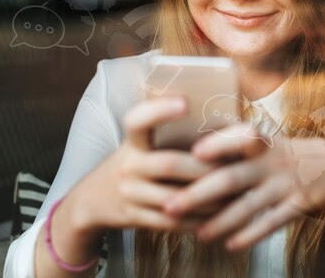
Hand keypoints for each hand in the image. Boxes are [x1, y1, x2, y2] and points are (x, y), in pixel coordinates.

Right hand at [62, 96, 219, 236]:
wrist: (91, 200)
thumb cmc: (132, 163)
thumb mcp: (138, 144)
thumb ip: (164, 134)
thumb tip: (216, 122)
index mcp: (132, 141)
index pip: (138, 120)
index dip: (159, 110)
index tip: (185, 102)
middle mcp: (128, 165)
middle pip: (169, 164)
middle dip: (204, 168)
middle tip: (233, 167)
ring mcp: (129, 193)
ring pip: (174, 199)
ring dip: (207, 199)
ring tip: (233, 195)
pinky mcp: (134, 217)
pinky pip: (170, 222)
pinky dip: (196, 220)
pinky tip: (216, 216)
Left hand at [162, 126, 324, 250]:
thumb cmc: (292, 152)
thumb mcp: (269, 138)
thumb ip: (236, 136)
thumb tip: (196, 130)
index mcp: (262, 142)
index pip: (238, 138)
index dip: (217, 143)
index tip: (193, 152)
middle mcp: (271, 162)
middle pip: (231, 178)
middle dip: (198, 193)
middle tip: (170, 205)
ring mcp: (284, 184)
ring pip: (248, 206)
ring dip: (220, 222)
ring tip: (198, 235)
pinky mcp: (298, 205)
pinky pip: (271, 223)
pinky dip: (250, 235)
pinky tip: (231, 246)